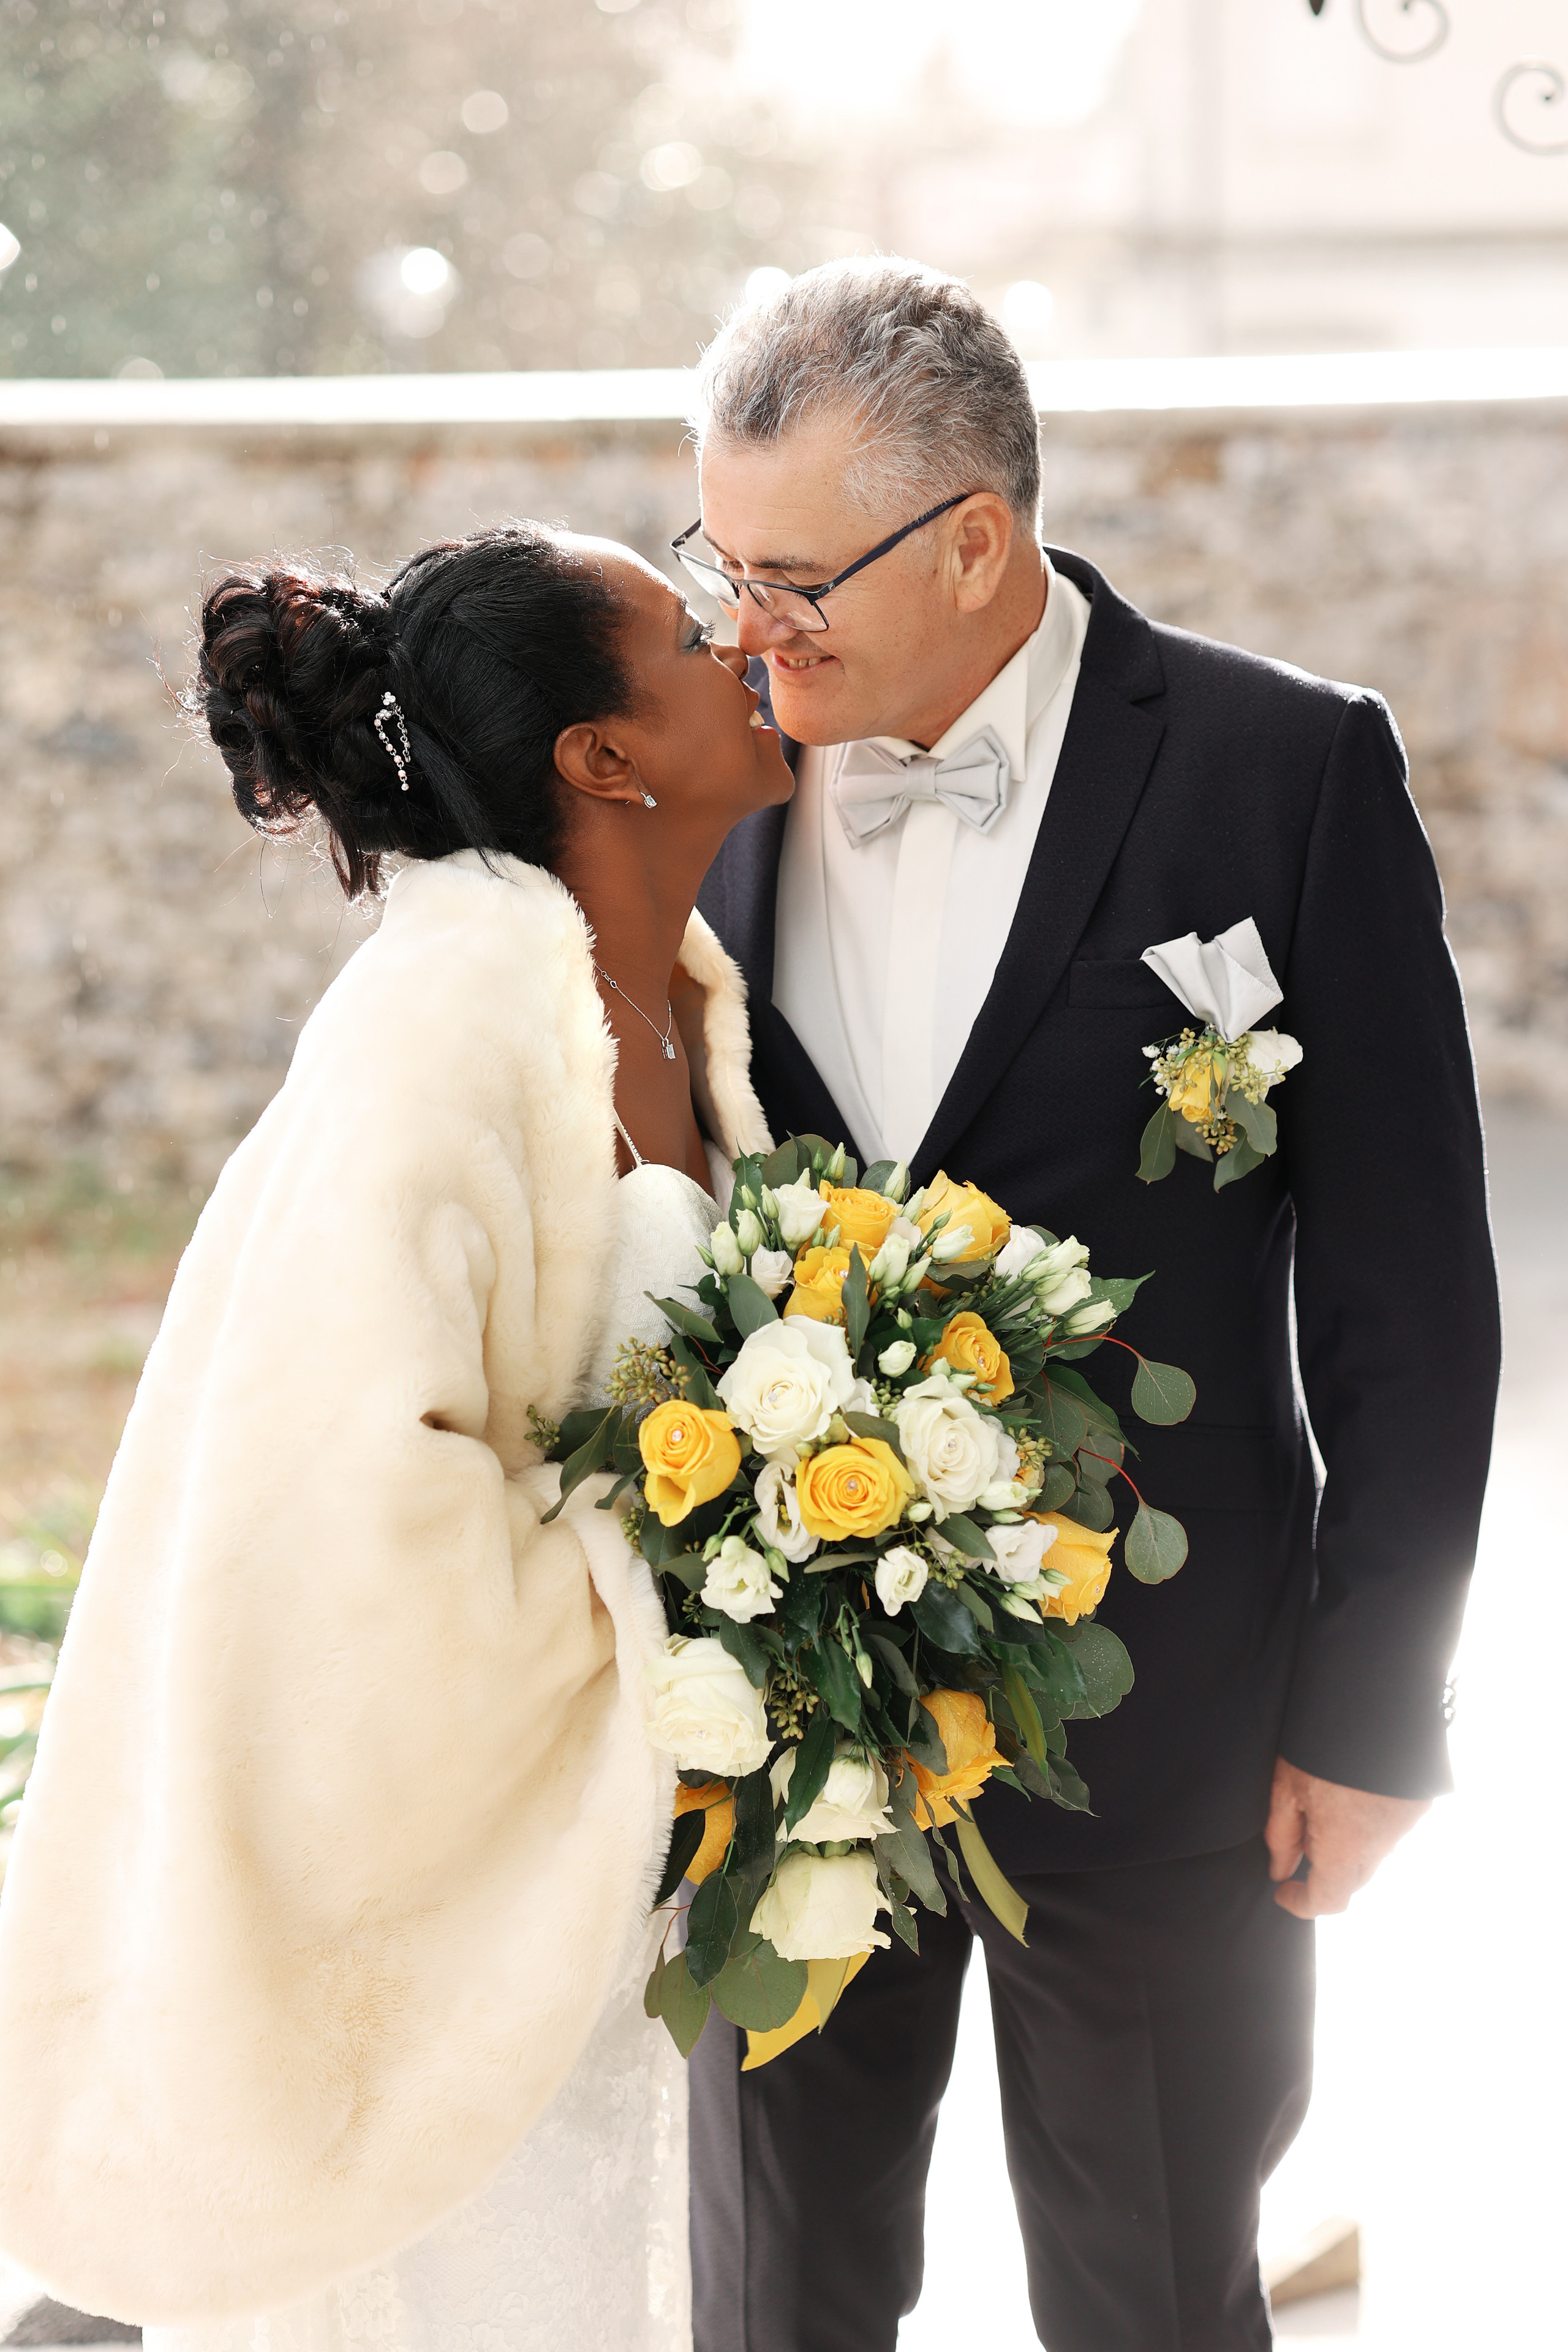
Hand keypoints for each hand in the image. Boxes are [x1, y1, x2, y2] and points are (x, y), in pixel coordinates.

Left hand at [1265, 1757, 1430, 1917]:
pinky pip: (1393, 1828)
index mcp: (1345, 1846)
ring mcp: (1407, 1824)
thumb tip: (1281, 1871)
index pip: (1329, 1900)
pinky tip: (1355, 1791)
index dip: (1302, 1903)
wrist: (1374, 1700)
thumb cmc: (1319, 1742)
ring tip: (1329, 1803)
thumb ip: (1281, 1837)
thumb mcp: (1285, 1787)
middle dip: (1326, 1873)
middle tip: (1303, 1838)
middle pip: (1353, 1880)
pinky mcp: (1421, 1803)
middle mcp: (1382, 1843)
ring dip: (1352, 1845)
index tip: (1283, 1890)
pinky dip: (1373, 1822)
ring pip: (1375, 1853)